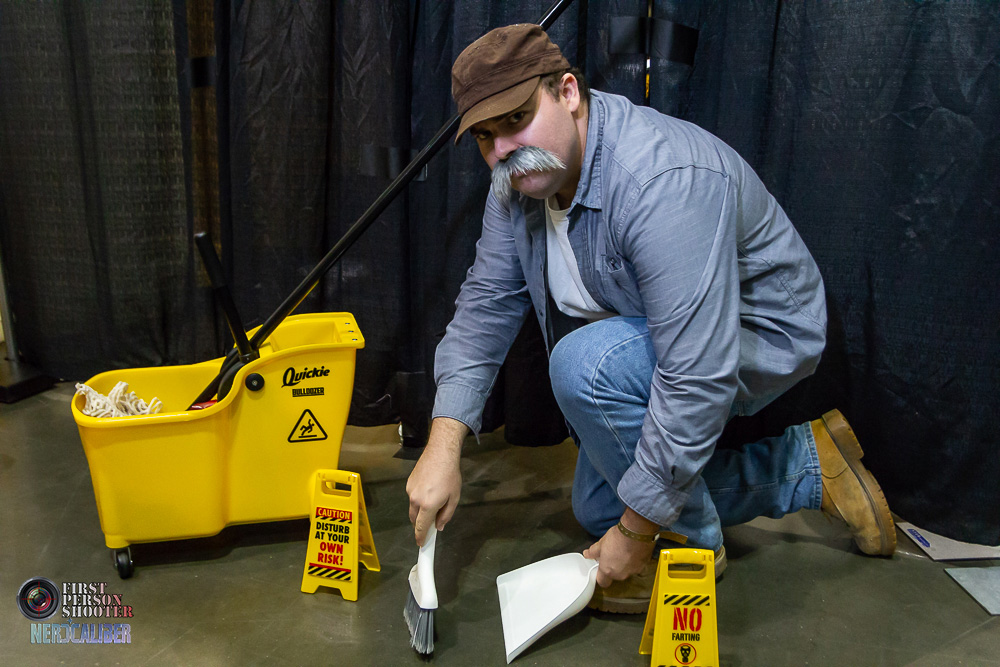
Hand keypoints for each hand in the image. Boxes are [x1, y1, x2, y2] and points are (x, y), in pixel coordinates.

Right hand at [406, 418, 466, 546]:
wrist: (440, 453)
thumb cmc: (450, 476)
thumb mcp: (454, 498)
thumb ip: (446, 515)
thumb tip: (439, 526)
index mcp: (427, 506)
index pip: (420, 527)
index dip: (420, 537)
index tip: (421, 544)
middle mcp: (415, 500)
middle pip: (414, 519)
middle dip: (420, 523)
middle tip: (432, 521)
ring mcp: (410, 491)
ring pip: (413, 507)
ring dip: (420, 510)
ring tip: (433, 500)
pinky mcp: (408, 483)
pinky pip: (412, 497)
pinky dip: (418, 499)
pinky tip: (429, 489)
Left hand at [583, 510, 656, 587]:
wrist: (636, 531)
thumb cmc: (618, 537)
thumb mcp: (601, 543)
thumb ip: (593, 552)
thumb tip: (587, 554)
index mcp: (608, 570)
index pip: (602, 582)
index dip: (601, 576)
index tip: (601, 568)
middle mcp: (620, 575)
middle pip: (615, 576)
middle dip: (613, 568)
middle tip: (612, 556)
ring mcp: (632, 572)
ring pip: (626, 572)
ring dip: (625, 565)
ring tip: (623, 552)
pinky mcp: (642, 567)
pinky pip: (636, 567)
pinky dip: (634, 562)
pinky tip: (632, 551)